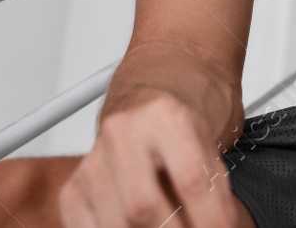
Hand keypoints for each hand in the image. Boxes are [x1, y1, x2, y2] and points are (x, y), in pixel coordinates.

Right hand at [59, 93, 238, 227]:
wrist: (160, 81)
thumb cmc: (191, 109)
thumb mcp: (218, 131)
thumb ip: (214, 178)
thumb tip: (219, 224)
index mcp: (168, 115)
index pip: (191, 180)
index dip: (211, 217)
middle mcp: (125, 133)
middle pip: (143, 207)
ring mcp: (95, 158)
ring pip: (116, 222)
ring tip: (172, 225)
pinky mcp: (77, 182)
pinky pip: (85, 225)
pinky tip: (136, 227)